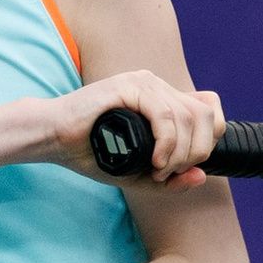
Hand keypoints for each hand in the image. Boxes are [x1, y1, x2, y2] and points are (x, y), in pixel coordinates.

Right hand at [42, 68, 226, 187]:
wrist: (53, 139)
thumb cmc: (91, 153)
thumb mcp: (138, 174)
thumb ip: (170, 179)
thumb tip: (201, 177)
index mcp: (163, 99)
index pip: (209, 109)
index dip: (207, 140)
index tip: (183, 165)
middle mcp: (157, 86)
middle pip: (204, 115)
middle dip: (196, 152)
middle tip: (168, 172)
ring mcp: (144, 83)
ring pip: (187, 117)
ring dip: (179, 152)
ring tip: (157, 170)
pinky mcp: (129, 86)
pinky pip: (164, 115)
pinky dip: (166, 143)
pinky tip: (154, 159)